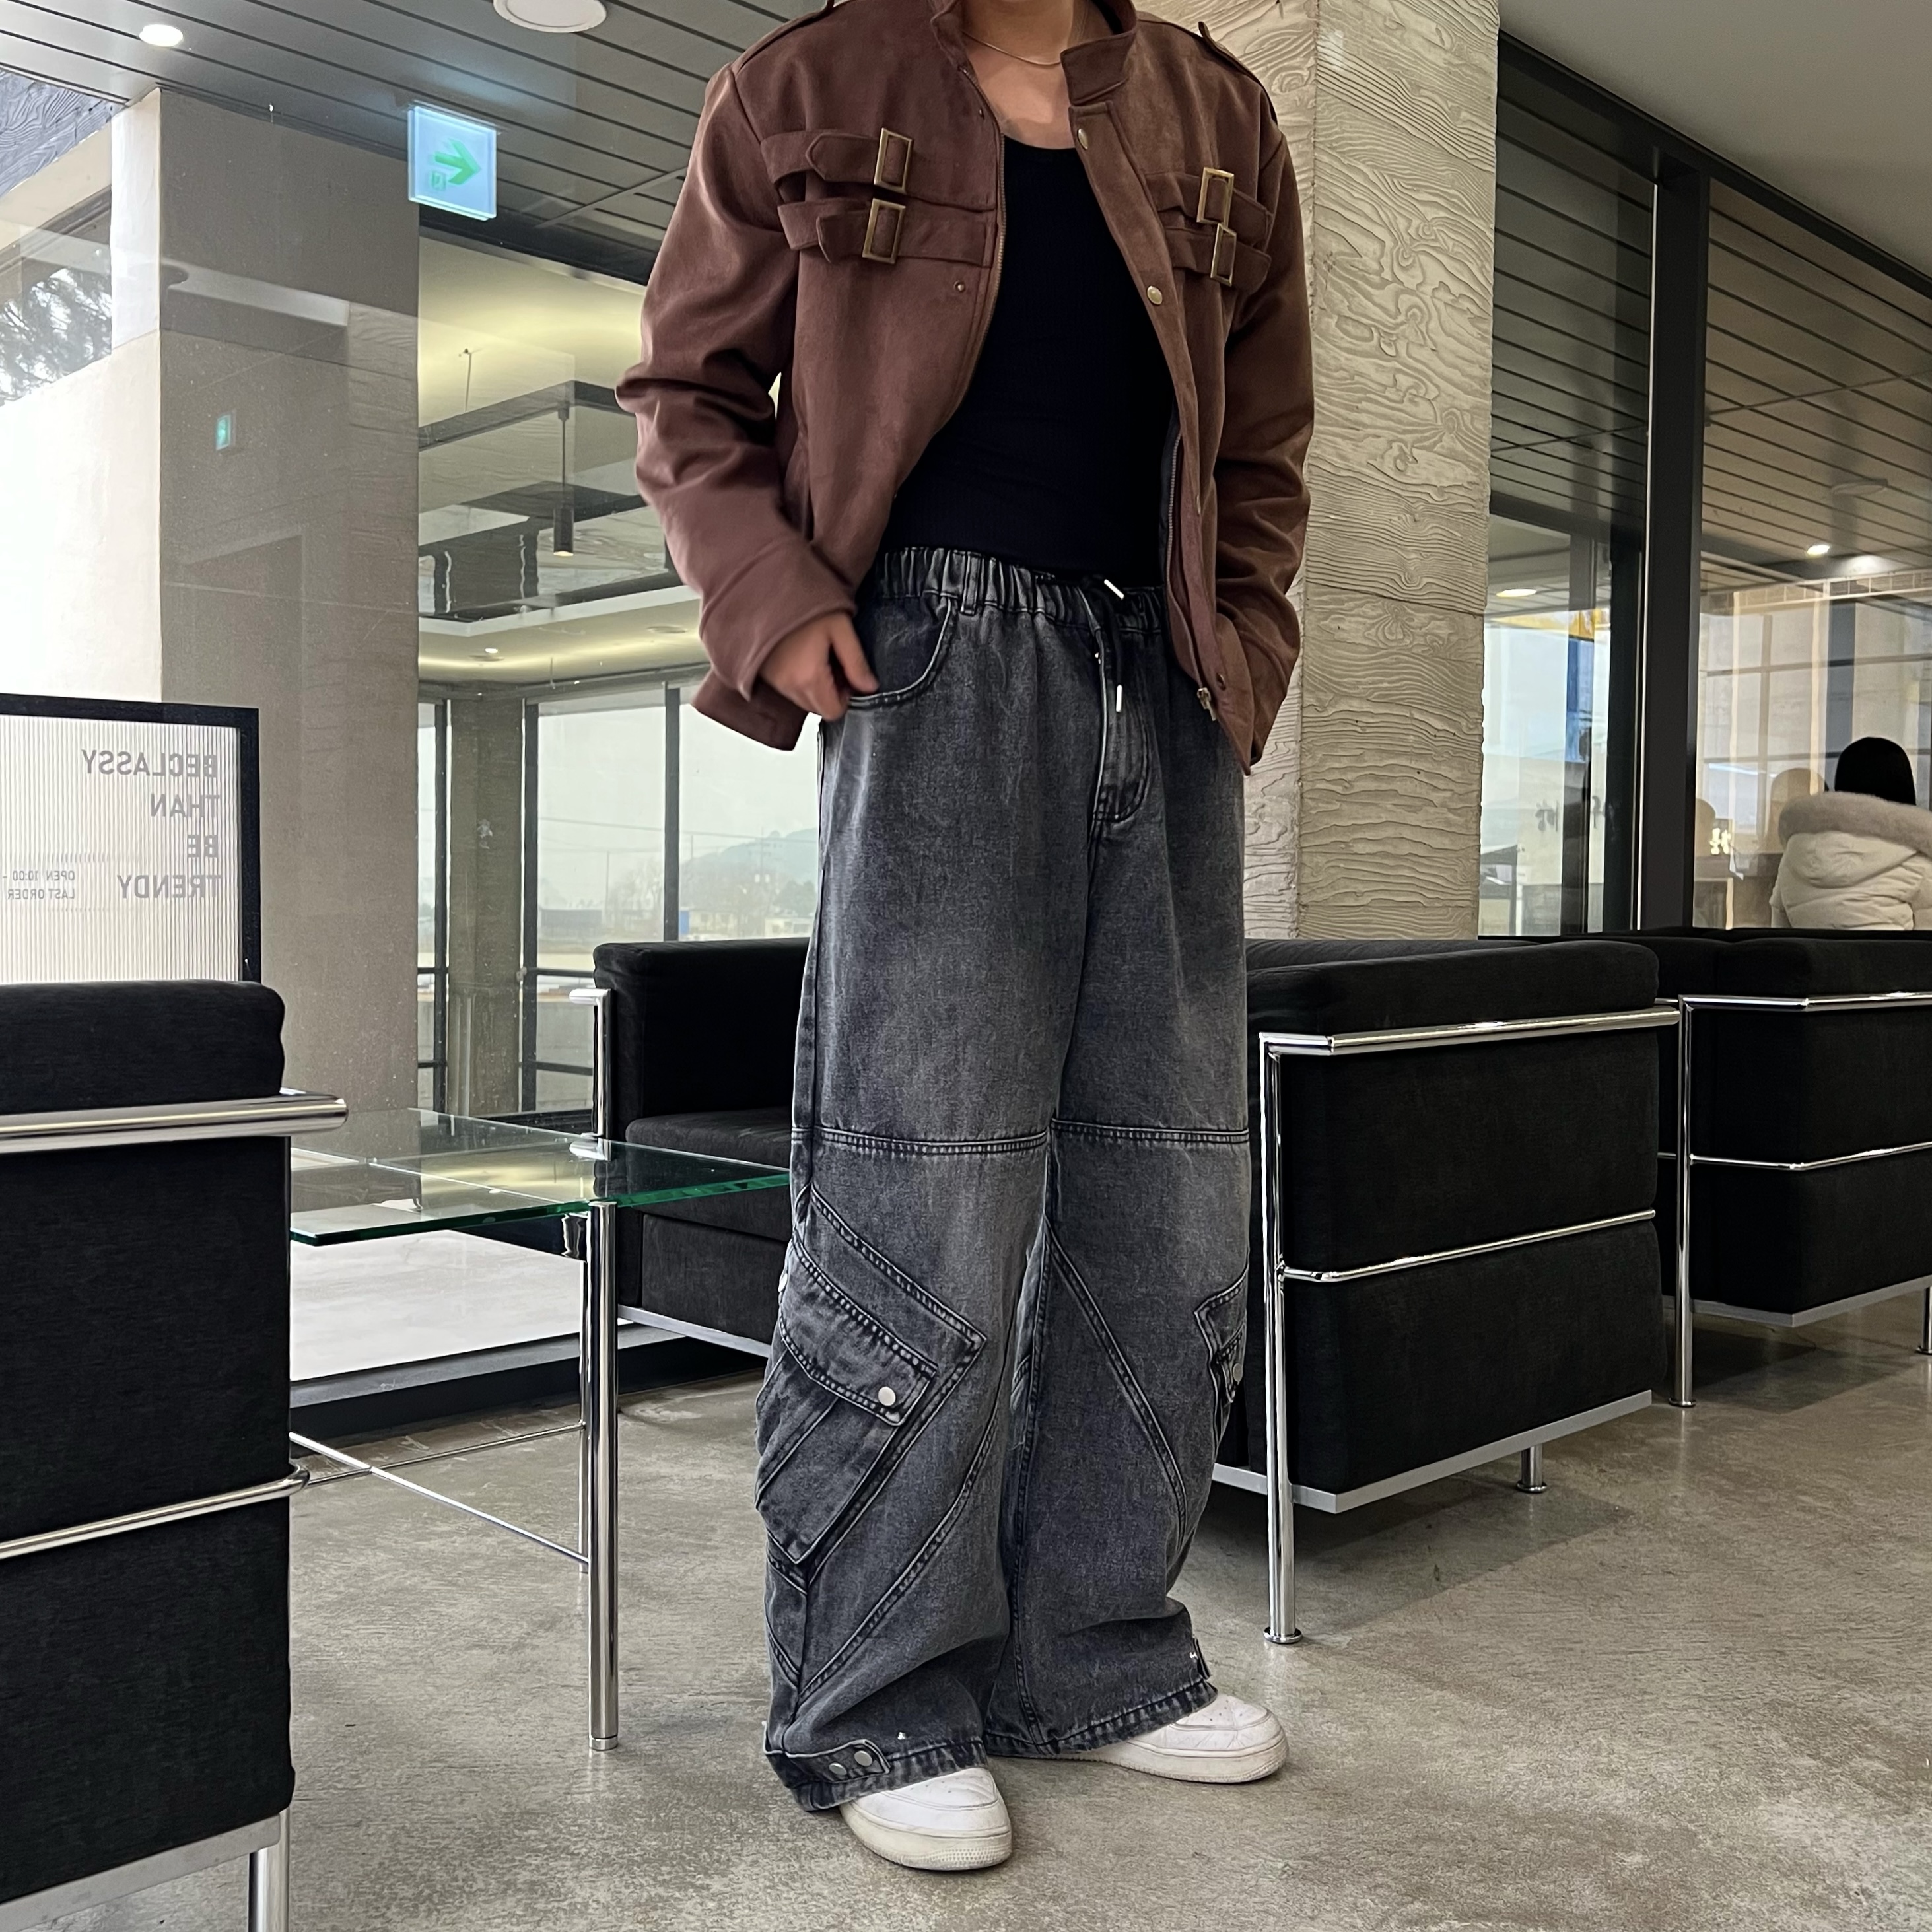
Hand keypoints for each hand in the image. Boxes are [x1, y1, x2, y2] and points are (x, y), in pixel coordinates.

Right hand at [760, 612, 877, 719]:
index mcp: (809, 677)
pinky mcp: (766, 674)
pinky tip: (802, 654)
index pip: (833, 712)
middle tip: (834, 662)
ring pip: (803, 700)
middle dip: (831, 693)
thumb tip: (870, 686)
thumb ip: (857, 662)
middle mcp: (788, 685)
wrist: (768, 588)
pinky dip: (799, 680)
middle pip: (818, 709)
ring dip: (815, 686)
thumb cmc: (804, 602)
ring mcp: (774, 681)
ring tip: (817, 654)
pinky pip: (789, 689)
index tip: (848, 675)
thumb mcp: (841, 628)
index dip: (847, 696)